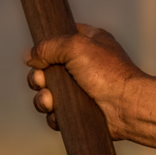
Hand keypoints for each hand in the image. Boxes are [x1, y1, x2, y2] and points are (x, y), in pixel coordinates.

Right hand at [24, 24, 147, 137]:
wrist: (126, 107)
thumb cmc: (107, 73)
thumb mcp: (76, 45)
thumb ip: (48, 46)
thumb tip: (29, 57)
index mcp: (87, 43)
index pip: (58, 39)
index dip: (45, 47)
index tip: (37, 55)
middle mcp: (83, 65)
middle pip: (46, 69)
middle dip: (37, 77)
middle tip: (41, 81)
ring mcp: (81, 90)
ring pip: (47, 93)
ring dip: (43, 98)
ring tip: (50, 101)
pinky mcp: (79, 111)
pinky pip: (56, 114)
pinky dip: (53, 115)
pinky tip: (58, 113)